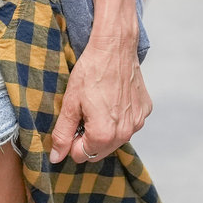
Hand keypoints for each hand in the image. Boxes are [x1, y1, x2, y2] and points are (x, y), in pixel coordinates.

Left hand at [49, 31, 151, 164]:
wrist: (115, 44)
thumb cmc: (91, 70)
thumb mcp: (70, 102)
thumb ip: (62, 134)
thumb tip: (57, 157)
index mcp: (103, 134)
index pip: (81, 155)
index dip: (73, 139)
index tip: (74, 120)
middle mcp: (124, 133)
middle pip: (99, 151)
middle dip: (89, 138)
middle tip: (86, 111)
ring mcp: (137, 121)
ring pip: (115, 139)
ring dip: (106, 129)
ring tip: (100, 103)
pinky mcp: (145, 110)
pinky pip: (129, 124)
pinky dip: (121, 117)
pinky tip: (115, 98)